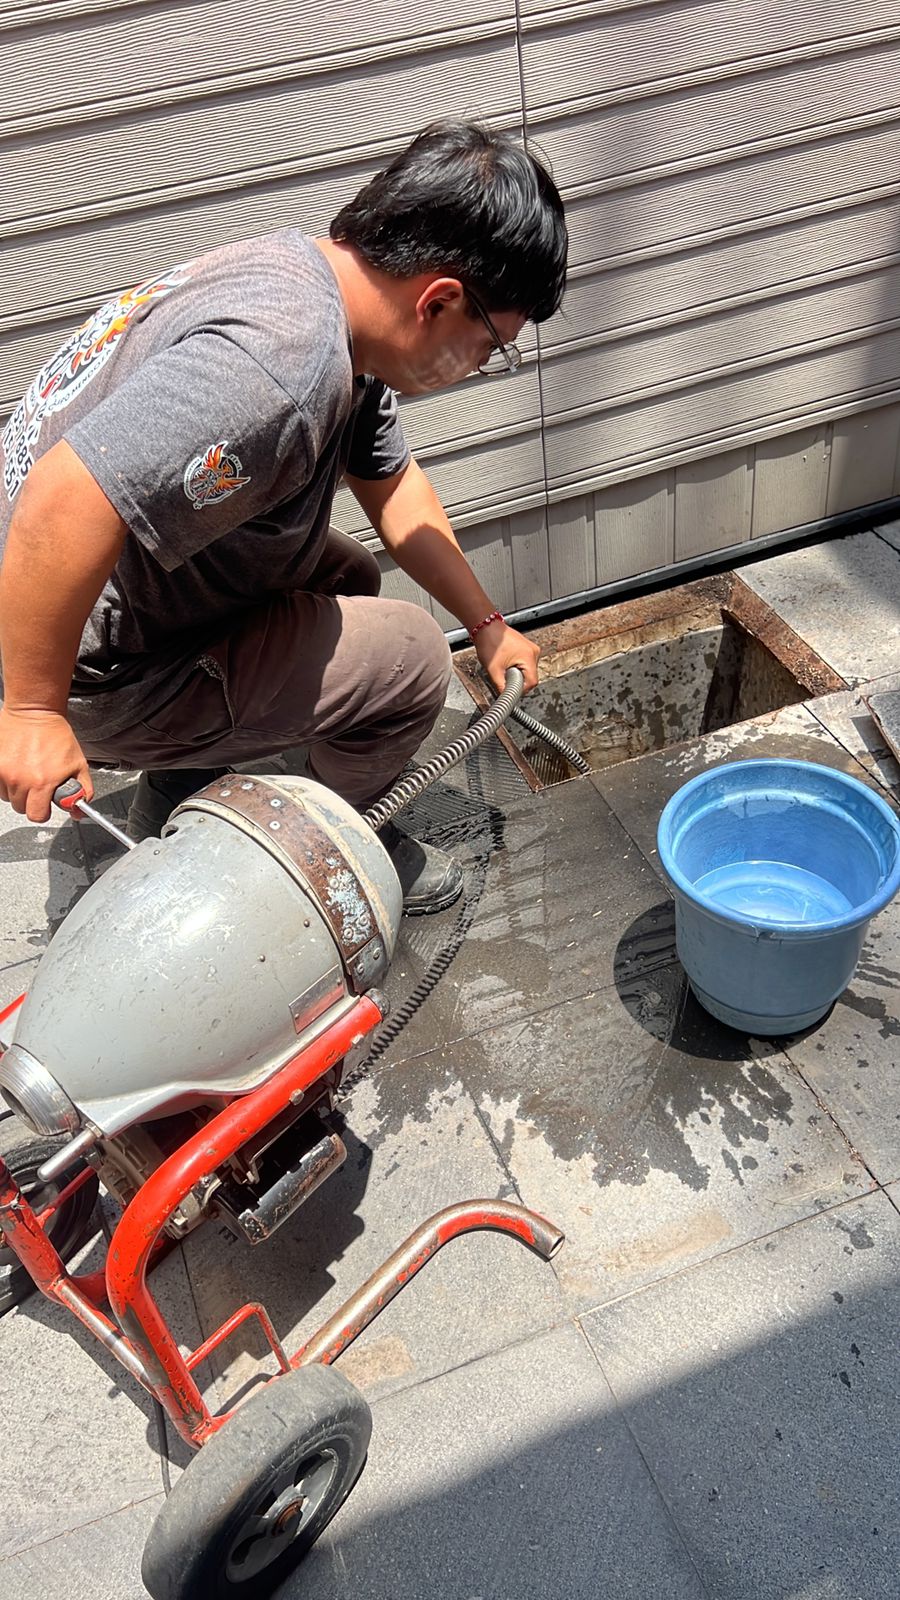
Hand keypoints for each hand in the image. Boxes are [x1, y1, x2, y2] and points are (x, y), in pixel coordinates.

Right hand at [0, 706, 92, 821]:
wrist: (34, 711)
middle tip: (38, 784)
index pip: (37, 815)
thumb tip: (78, 812)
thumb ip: (82, 791)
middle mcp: (20, 779)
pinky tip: (17, 767)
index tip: (46, 803)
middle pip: (22, 808)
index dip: (44, 811)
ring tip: (27, 772)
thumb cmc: (56, 735)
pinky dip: (6, 780)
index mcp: (42, 782)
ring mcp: (4, 772)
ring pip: (8, 797)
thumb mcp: (78, 764)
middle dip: (31, 800)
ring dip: (18, 790)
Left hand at [473, 619, 540, 695]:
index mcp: (529, 657)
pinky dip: (517, 666)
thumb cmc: (489, 641)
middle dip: (518, 680)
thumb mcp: (493, 670)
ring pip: (528, 670)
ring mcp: (531, 649)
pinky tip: (507, 662)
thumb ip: (501, 687)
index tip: (510, 689)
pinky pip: (525, 663)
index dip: (521, 689)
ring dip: (517, 673)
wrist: (486, 627)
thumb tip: (505, 698)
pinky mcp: (527, 648)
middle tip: (504, 675)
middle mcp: (534, 652)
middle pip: (531, 677)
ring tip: (504, 666)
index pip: (532, 683)